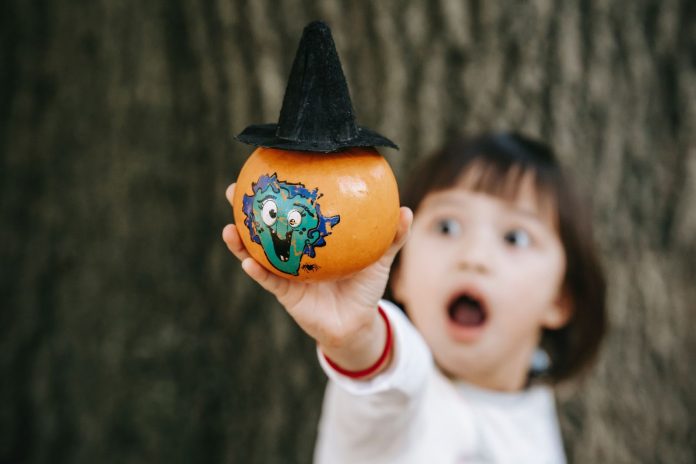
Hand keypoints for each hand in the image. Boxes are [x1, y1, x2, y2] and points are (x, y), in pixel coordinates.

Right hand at [222, 183, 412, 371]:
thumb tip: (404, 209)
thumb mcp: (379, 258)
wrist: (358, 324)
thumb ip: (391, 236)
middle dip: (246, 210)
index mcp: (310, 239)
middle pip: (264, 227)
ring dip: (240, 243)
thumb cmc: (365, 286)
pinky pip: (269, 281)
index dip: (276, 192)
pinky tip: (248, 262)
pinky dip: (258, 272)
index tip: (262, 170)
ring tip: (229, 228)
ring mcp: (285, 272)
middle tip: (232, 191)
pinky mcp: (286, 294)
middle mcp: (293, 252)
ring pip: (257, 254)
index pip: (290, 210)